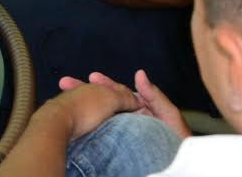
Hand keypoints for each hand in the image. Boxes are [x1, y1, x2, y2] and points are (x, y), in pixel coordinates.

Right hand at [58, 71, 191, 140]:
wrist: (176, 167)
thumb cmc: (177, 143)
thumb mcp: (169, 116)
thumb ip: (154, 96)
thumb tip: (138, 73)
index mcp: (137, 109)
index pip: (117, 93)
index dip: (104, 84)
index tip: (91, 77)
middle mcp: (125, 118)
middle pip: (101, 101)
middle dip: (84, 91)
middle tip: (66, 83)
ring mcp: (118, 132)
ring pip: (96, 115)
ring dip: (81, 106)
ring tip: (64, 98)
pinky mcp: (114, 146)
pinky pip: (98, 133)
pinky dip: (85, 125)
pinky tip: (73, 122)